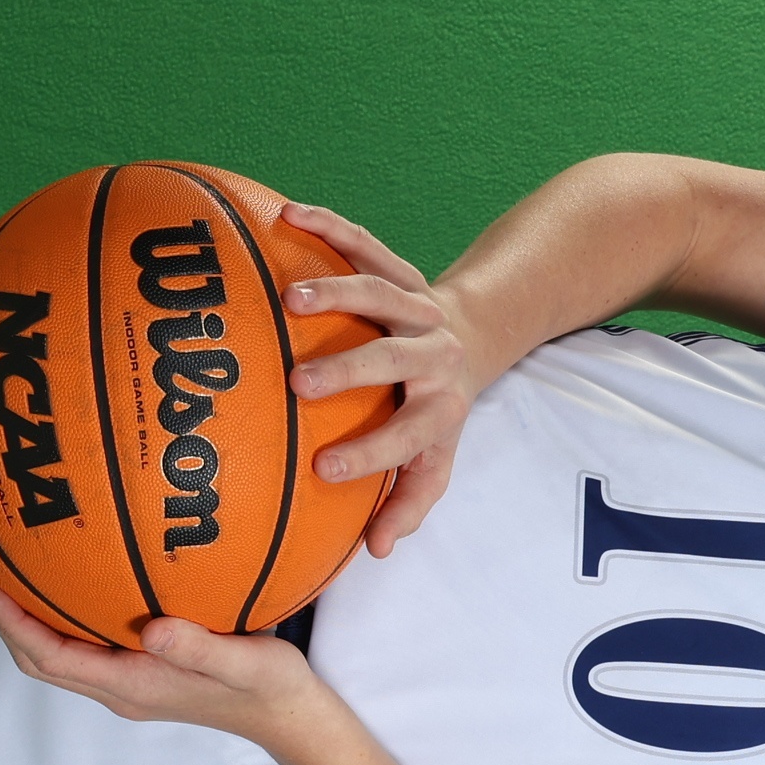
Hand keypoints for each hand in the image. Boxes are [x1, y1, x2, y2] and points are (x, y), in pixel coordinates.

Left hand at [0, 570, 339, 754]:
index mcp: (133, 685)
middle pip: (41, 659)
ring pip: (60, 656)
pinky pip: (85, 648)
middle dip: (5, 620)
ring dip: (27, 621)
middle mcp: (121, 689)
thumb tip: (153, 628)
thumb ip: (198, 647)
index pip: (52, 657)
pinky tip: (70, 586)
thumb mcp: (243, 661)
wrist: (290, 719)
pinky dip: (61, 620)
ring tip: (9, 577)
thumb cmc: (269, 689)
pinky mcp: (144, 675)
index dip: (11, 623)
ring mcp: (131, 685)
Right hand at [277, 201, 503, 556]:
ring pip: (379, 293)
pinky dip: (328, 226)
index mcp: (440, 407)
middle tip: (298, 384)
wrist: (477, 335)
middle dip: (348, 372)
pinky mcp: (399, 269)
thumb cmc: (438, 410)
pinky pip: (364, 243)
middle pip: (392, 360)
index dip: (371, 454)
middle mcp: (433, 354)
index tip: (321, 469)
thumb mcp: (437, 459)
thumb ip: (408, 503)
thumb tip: (376, 550)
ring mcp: (416, 307)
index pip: (408, 436)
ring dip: (335, 293)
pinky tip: (287, 214)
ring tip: (288, 300)